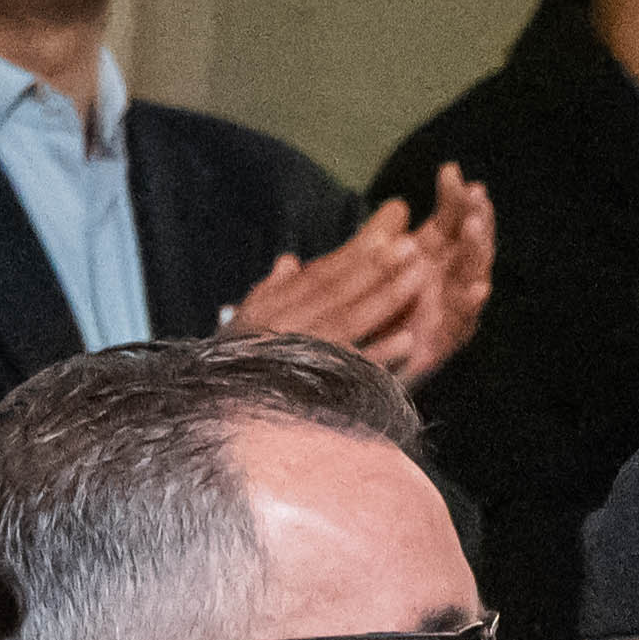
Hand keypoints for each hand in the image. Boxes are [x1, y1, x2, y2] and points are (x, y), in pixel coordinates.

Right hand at [231, 198, 440, 371]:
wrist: (217, 418)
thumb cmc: (237, 364)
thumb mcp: (249, 322)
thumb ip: (273, 290)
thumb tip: (289, 260)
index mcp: (277, 306)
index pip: (325, 271)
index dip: (360, 246)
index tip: (394, 221)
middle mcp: (287, 325)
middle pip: (339, 288)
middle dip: (377, 263)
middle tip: (412, 242)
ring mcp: (301, 354)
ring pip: (349, 319)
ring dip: (386, 296)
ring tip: (421, 273)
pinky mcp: (313, 385)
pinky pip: (350, 369)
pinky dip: (377, 355)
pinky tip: (408, 341)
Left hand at [376, 166, 495, 381]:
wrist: (342, 374)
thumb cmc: (358, 318)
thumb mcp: (366, 271)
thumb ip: (380, 239)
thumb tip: (398, 205)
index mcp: (428, 262)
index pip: (449, 223)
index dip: (453, 199)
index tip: (450, 172)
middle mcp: (443, 285)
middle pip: (468, 247)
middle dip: (476, 220)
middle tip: (476, 196)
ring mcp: (446, 314)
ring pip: (471, 278)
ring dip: (477, 254)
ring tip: (476, 228)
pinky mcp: (441, 344)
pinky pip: (462, 325)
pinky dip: (470, 306)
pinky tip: (478, 287)